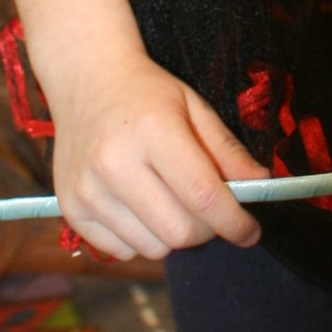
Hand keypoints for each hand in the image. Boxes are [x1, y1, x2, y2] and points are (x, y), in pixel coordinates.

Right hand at [48, 42, 265, 261]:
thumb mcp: (194, 107)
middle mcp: (113, 162)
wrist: (85, 79)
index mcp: (152, 130)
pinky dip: (141, 239)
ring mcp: (87, 189)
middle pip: (178, 231)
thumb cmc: (147, 94)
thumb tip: (261, 185)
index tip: (251, 231)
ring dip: (173, 235)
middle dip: (207, 230)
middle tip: (211, 212)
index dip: (234, 221)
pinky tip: (139, 206)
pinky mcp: (70, 208)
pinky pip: (122, 251)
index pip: (202, 195)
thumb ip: (227, 150)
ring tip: (171, 202)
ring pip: (152, 248)